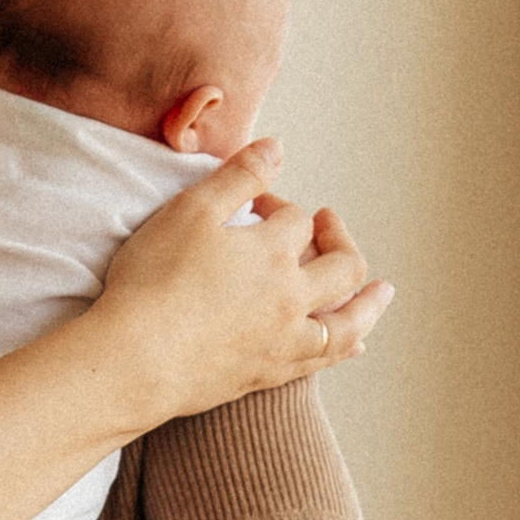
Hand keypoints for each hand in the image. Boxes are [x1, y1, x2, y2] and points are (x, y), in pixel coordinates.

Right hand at [92, 143, 392, 421]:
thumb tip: (276, 147)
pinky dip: (346, 344)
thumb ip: (237, 176)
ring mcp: (285, 339)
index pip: (297, 221)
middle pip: (341, 264)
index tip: (255, 206)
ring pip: (347, 319)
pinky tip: (355, 342)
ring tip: (382, 291)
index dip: (278, 205)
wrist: (136, 360)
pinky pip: (324, 357)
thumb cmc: (153, 281)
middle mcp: (290, 296)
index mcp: (272, 252)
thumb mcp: (189, 212)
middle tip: (326, 224)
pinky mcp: (270, 373)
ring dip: (369, 301)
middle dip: (339, 238)